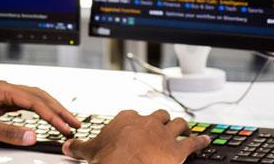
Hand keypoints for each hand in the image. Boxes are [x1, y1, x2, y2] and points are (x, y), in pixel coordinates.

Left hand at [0, 80, 80, 145]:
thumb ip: (7, 132)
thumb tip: (31, 136)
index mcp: (1, 89)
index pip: (35, 101)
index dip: (52, 115)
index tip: (65, 127)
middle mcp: (3, 88)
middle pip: (39, 96)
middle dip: (58, 109)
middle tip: (74, 122)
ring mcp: (1, 94)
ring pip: (33, 99)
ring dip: (50, 109)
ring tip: (64, 120)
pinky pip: (24, 104)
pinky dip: (38, 111)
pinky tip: (43, 117)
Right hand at [62, 110, 209, 163]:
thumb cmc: (110, 159)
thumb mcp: (90, 152)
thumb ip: (79, 147)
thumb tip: (68, 146)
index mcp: (127, 119)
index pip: (133, 115)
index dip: (136, 122)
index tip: (135, 127)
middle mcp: (147, 122)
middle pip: (159, 115)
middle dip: (162, 120)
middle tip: (163, 124)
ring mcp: (164, 134)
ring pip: (178, 124)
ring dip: (183, 126)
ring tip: (185, 127)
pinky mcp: (178, 149)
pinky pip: (193, 142)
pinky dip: (200, 141)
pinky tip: (205, 140)